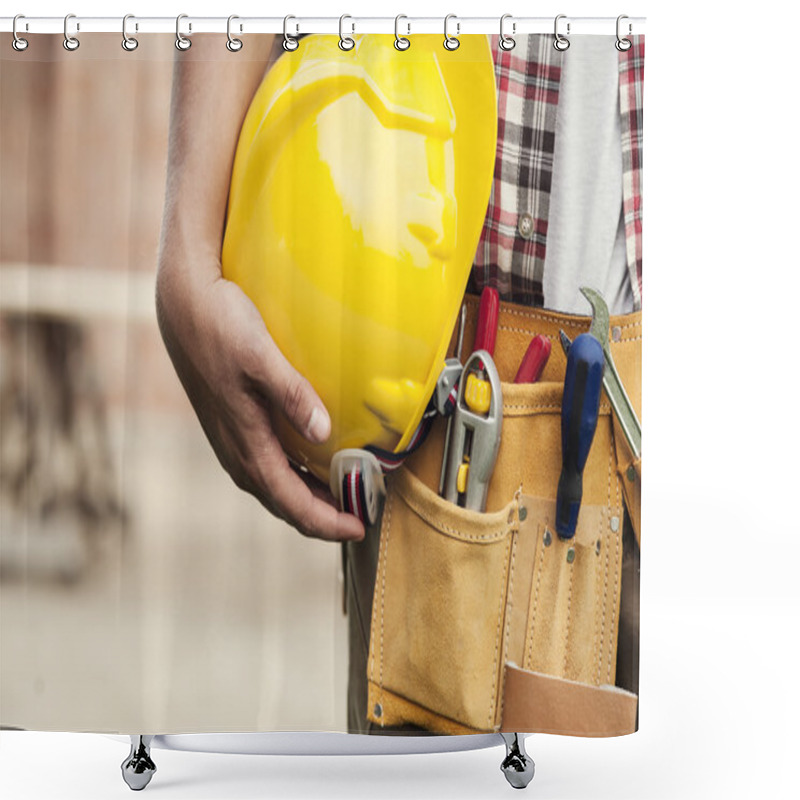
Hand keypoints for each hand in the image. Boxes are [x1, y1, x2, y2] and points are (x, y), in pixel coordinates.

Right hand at [156, 255, 364, 541]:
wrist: (180, 299)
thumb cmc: (220, 323)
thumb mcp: (261, 356)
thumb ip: (293, 395)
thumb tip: (324, 433)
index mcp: (244, 438)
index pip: (289, 499)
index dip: (325, 521)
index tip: (357, 529)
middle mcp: (234, 446)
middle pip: (280, 501)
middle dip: (318, 517)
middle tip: (356, 519)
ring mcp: (228, 435)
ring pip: (269, 485)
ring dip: (303, 498)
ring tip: (338, 500)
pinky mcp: (228, 420)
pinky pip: (262, 464)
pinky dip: (289, 476)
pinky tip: (307, 463)